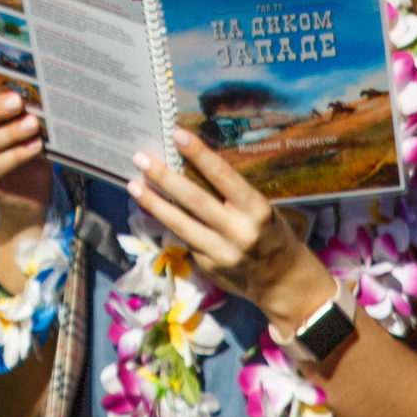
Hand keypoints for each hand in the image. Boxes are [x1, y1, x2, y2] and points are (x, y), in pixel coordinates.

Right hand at [0, 81, 51, 236]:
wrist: (27, 190)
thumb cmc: (23, 146)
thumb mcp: (19, 124)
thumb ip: (18, 110)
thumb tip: (33, 94)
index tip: (11, 86)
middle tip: (18, 102)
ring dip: (10, 133)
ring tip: (33, 125)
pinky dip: (16, 155)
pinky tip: (35, 146)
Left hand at [128, 129, 331, 325]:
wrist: (283, 281)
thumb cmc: (271, 235)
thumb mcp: (260, 211)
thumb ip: (231, 196)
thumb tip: (191, 168)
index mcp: (257, 210)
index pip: (223, 176)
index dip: (199, 154)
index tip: (178, 134)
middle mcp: (239, 231)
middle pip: (194, 199)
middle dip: (164, 178)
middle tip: (141, 158)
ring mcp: (221, 252)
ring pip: (180, 223)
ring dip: (153, 203)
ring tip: (133, 185)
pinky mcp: (207, 266)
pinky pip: (182, 239)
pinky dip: (165, 222)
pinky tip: (151, 208)